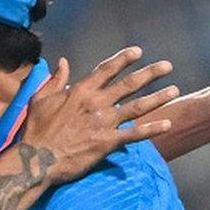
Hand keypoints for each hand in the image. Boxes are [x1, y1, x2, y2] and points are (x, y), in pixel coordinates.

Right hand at [25, 46, 177, 182]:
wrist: (37, 158)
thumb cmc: (35, 130)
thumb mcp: (40, 99)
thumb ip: (55, 80)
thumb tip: (63, 62)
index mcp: (81, 90)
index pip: (107, 69)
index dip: (124, 59)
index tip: (138, 52)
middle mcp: (97, 103)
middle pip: (129, 84)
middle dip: (150, 73)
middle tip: (167, 66)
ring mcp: (104, 122)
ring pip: (138, 106)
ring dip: (158, 98)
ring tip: (174, 91)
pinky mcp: (108, 142)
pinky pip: (135, 134)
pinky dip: (152, 129)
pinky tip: (167, 124)